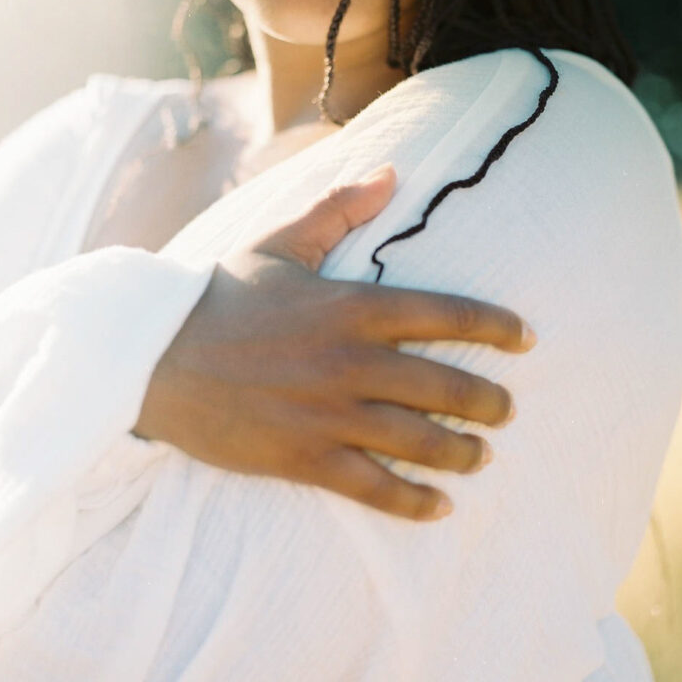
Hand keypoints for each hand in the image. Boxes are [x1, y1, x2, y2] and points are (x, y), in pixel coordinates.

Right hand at [134, 164, 535, 521]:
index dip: (498, 327)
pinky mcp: (302, 457)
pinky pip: (372, 488)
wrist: (154, 356)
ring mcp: (328, 414)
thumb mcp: (281, 243)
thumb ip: (340, 208)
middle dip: (489, 402)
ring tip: (484, 456)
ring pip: (418, 441)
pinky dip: (412, 502)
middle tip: (508, 411)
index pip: (448, 314)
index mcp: (352, 305)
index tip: (527, 340)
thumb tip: (392, 173)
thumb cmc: (221, 297)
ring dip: (462, 452)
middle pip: (445, 386)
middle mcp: (350, 361)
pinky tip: (441, 508)